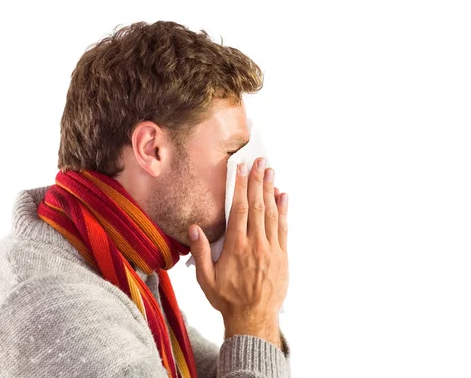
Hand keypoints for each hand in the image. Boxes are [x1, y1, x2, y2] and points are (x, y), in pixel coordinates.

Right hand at [188, 158, 288, 344]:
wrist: (253, 318)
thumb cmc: (227, 299)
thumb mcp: (206, 278)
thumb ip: (201, 252)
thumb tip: (194, 228)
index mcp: (237, 247)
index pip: (240, 209)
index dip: (241, 186)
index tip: (241, 168)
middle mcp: (256, 244)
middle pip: (258, 206)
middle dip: (258, 181)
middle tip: (260, 161)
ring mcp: (272, 249)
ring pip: (273, 214)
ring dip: (271, 191)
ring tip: (271, 172)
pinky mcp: (282, 256)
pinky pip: (284, 228)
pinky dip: (284, 211)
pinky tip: (283, 196)